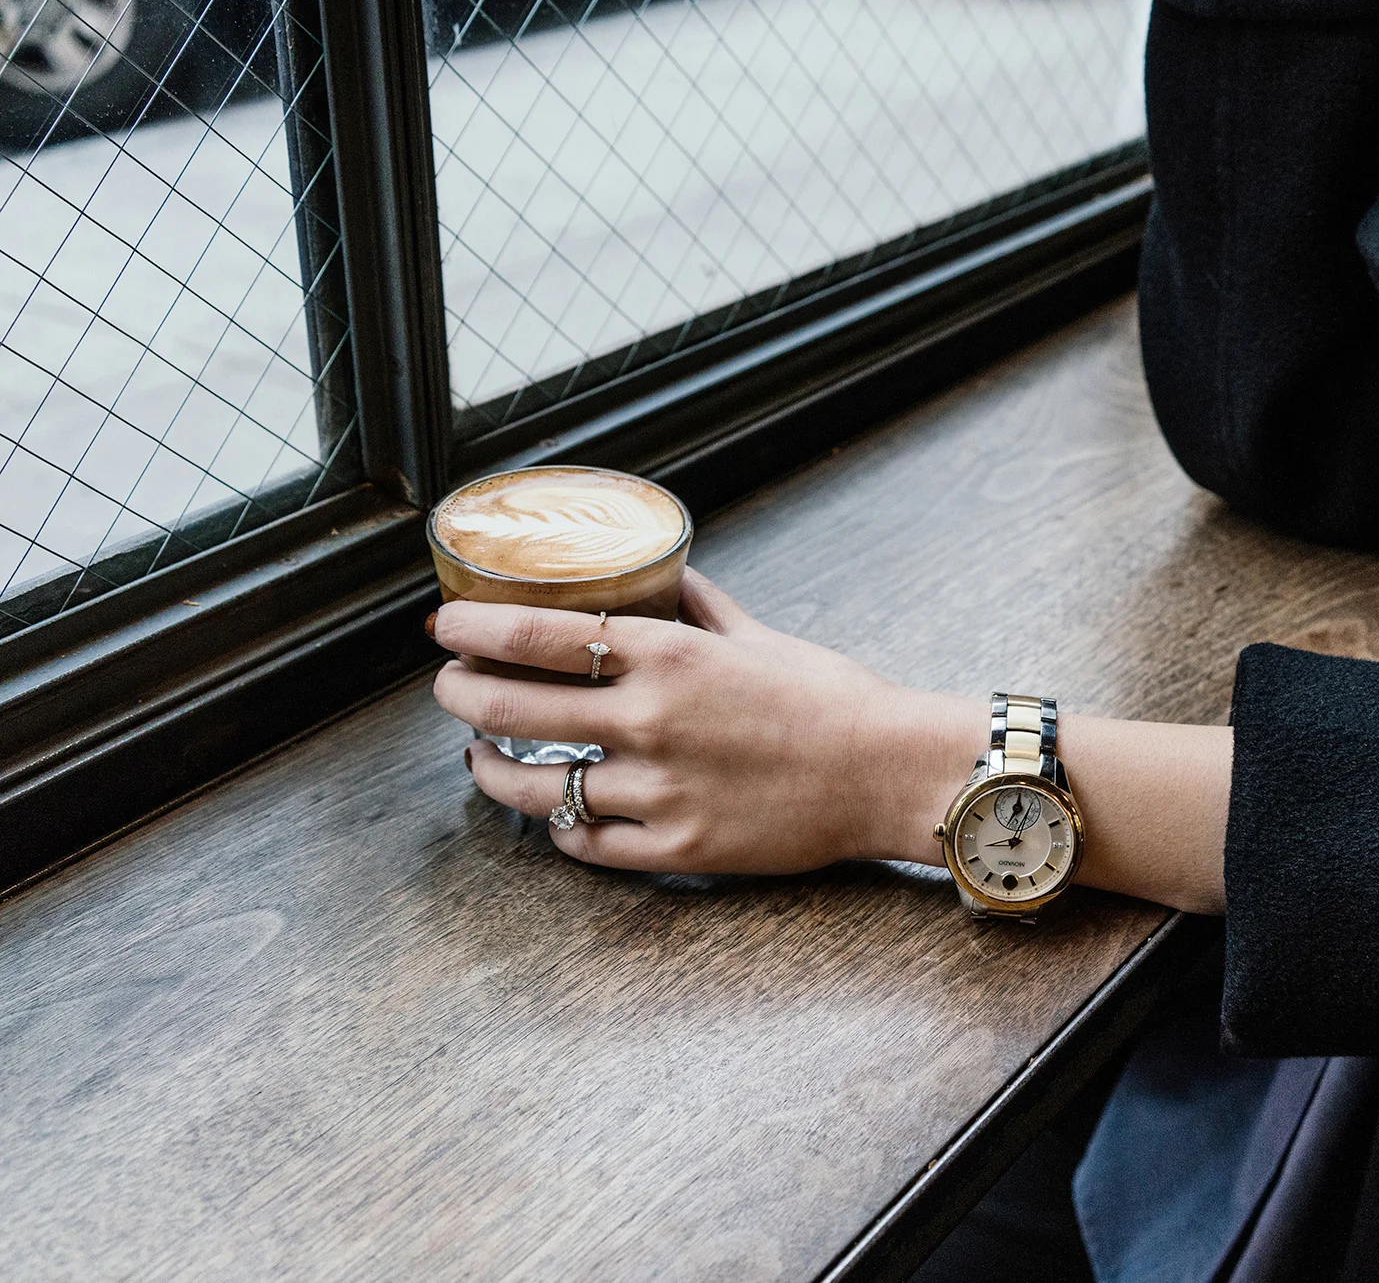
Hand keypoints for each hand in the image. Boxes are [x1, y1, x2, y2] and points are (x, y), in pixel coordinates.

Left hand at [429, 569, 983, 872]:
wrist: (889, 771)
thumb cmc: (834, 698)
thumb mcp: (760, 635)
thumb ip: (699, 608)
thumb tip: (664, 576)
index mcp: (669, 658)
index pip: (537, 635)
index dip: (474, 628)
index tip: (444, 625)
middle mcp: (651, 722)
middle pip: (511, 707)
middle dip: (461, 695)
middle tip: (449, 688)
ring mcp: (660, 791)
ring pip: (536, 786)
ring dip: (492, 770)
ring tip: (480, 760)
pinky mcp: (678, 847)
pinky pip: (588, 843)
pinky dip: (560, 829)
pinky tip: (554, 815)